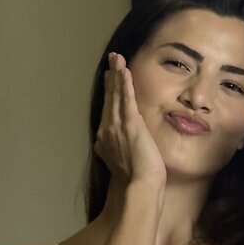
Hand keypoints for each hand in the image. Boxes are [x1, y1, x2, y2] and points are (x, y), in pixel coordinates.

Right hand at [94, 53, 166, 187]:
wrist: (138, 186)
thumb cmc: (135, 181)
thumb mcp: (121, 162)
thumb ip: (115, 151)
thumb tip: (111, 146)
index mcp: (105, 139)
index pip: (107, 110)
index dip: (109, 92)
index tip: (109, 79)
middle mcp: (107, 129)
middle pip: (109, 98)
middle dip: (111, 78)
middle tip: (112, 60)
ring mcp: (117, 125)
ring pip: (116, 94)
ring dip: (117, 74)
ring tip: (117, 58)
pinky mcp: (130, 123)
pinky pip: (126, 97)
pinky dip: (124, 82)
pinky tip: (124, 69)